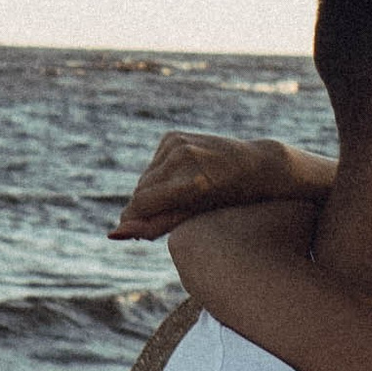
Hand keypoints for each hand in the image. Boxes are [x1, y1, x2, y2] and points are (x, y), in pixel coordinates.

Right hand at [110, 132, 320, 240]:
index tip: (133, 232)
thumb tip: (114, 234)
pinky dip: (160, 177)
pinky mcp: (173, 136)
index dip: (133, 219)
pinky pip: (153, 165)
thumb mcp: (197, 218)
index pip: (142, 202)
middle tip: (166, 218)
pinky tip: (182, 181)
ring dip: (152, 193)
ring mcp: (177, 143)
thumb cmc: (231, 202)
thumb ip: (156, 226)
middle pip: (140, 190)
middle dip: (145, 208)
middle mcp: (183, 157)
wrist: (258, 165)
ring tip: (179, 200)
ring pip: (145, 179)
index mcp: (193, 181)